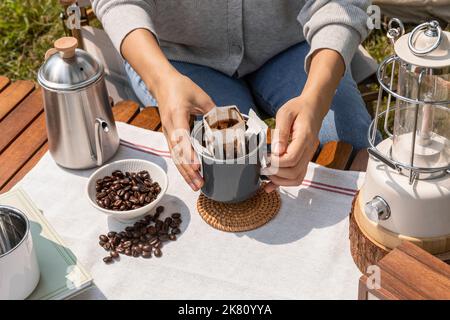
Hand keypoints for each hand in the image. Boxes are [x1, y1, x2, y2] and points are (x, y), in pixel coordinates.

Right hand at [155, 72, 214, 190]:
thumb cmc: (180, 87)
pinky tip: (191, 175)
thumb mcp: (200, 95)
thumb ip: (213, 111)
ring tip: (196, 186)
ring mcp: (167, 133)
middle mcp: (169, 127)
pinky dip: (183, 166)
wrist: (162, 83)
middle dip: (188, 171)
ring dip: (185, 173)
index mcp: (176, 115)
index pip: (181, 138)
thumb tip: (227, 124)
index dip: (188, 154)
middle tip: (199, 184)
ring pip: (175, 157)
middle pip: (176, 153)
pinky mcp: (169, 136)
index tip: (196, 167)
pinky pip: (175, 154)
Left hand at [264, 95, 320, 192]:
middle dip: (276, 173)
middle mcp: (309, 149)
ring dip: (280, 180)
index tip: (264, 158)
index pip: (292, 158)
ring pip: (298, 178)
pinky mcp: (305, 158)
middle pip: (295, 172)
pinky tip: (271, 185)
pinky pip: (297, 176)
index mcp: (305, 137)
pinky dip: (284, 182)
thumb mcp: (285, 114)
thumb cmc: (297, 108)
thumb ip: (280, 132)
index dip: (276, 162)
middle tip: (263, 167)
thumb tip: (276, 151)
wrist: (313, 107)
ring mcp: (308, 155)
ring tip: (266, 173)